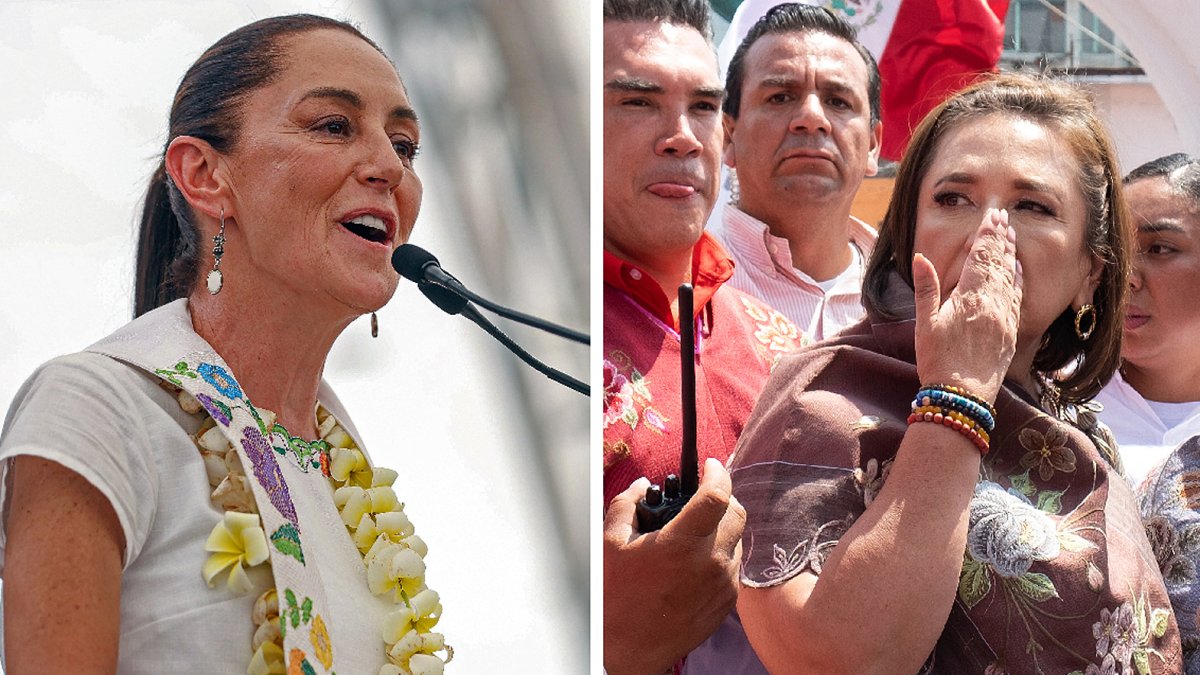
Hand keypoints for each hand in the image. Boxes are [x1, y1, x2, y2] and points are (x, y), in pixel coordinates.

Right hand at [602, 458, 745, 674]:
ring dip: (723, 527)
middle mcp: (711, 563)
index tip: (712, 465)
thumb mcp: (612, 542)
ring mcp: (723, 584)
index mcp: (683, 544)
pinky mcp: (726, 602)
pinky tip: (697, 560)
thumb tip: (642, 485)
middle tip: (704, 496)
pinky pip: (734, 566)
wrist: (627, 649)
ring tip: (696, 532)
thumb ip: (628, 504)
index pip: (718, 495)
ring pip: (738, 540)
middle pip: (737, 514)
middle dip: (724, 497)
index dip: (719, 473)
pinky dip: (722, 554)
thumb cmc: (616, 597)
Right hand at [913, 208, 1022, 402]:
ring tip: (1010, 236)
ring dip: (1010, 255)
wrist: (962, 396)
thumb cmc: (938, 360)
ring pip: (1010, 278)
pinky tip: (1017, 271)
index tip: (992, 216)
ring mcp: (1005, 317)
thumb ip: (927, 288)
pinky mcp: (1010, 332)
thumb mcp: (926, 323)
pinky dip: (1017, 279)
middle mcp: (993, 303)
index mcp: (971, 297)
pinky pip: (1017, 297)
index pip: (982, 257)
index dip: (987, 235)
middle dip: (1000, 239)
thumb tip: (921, 258)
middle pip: (999, 263)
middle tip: (1003, 218)